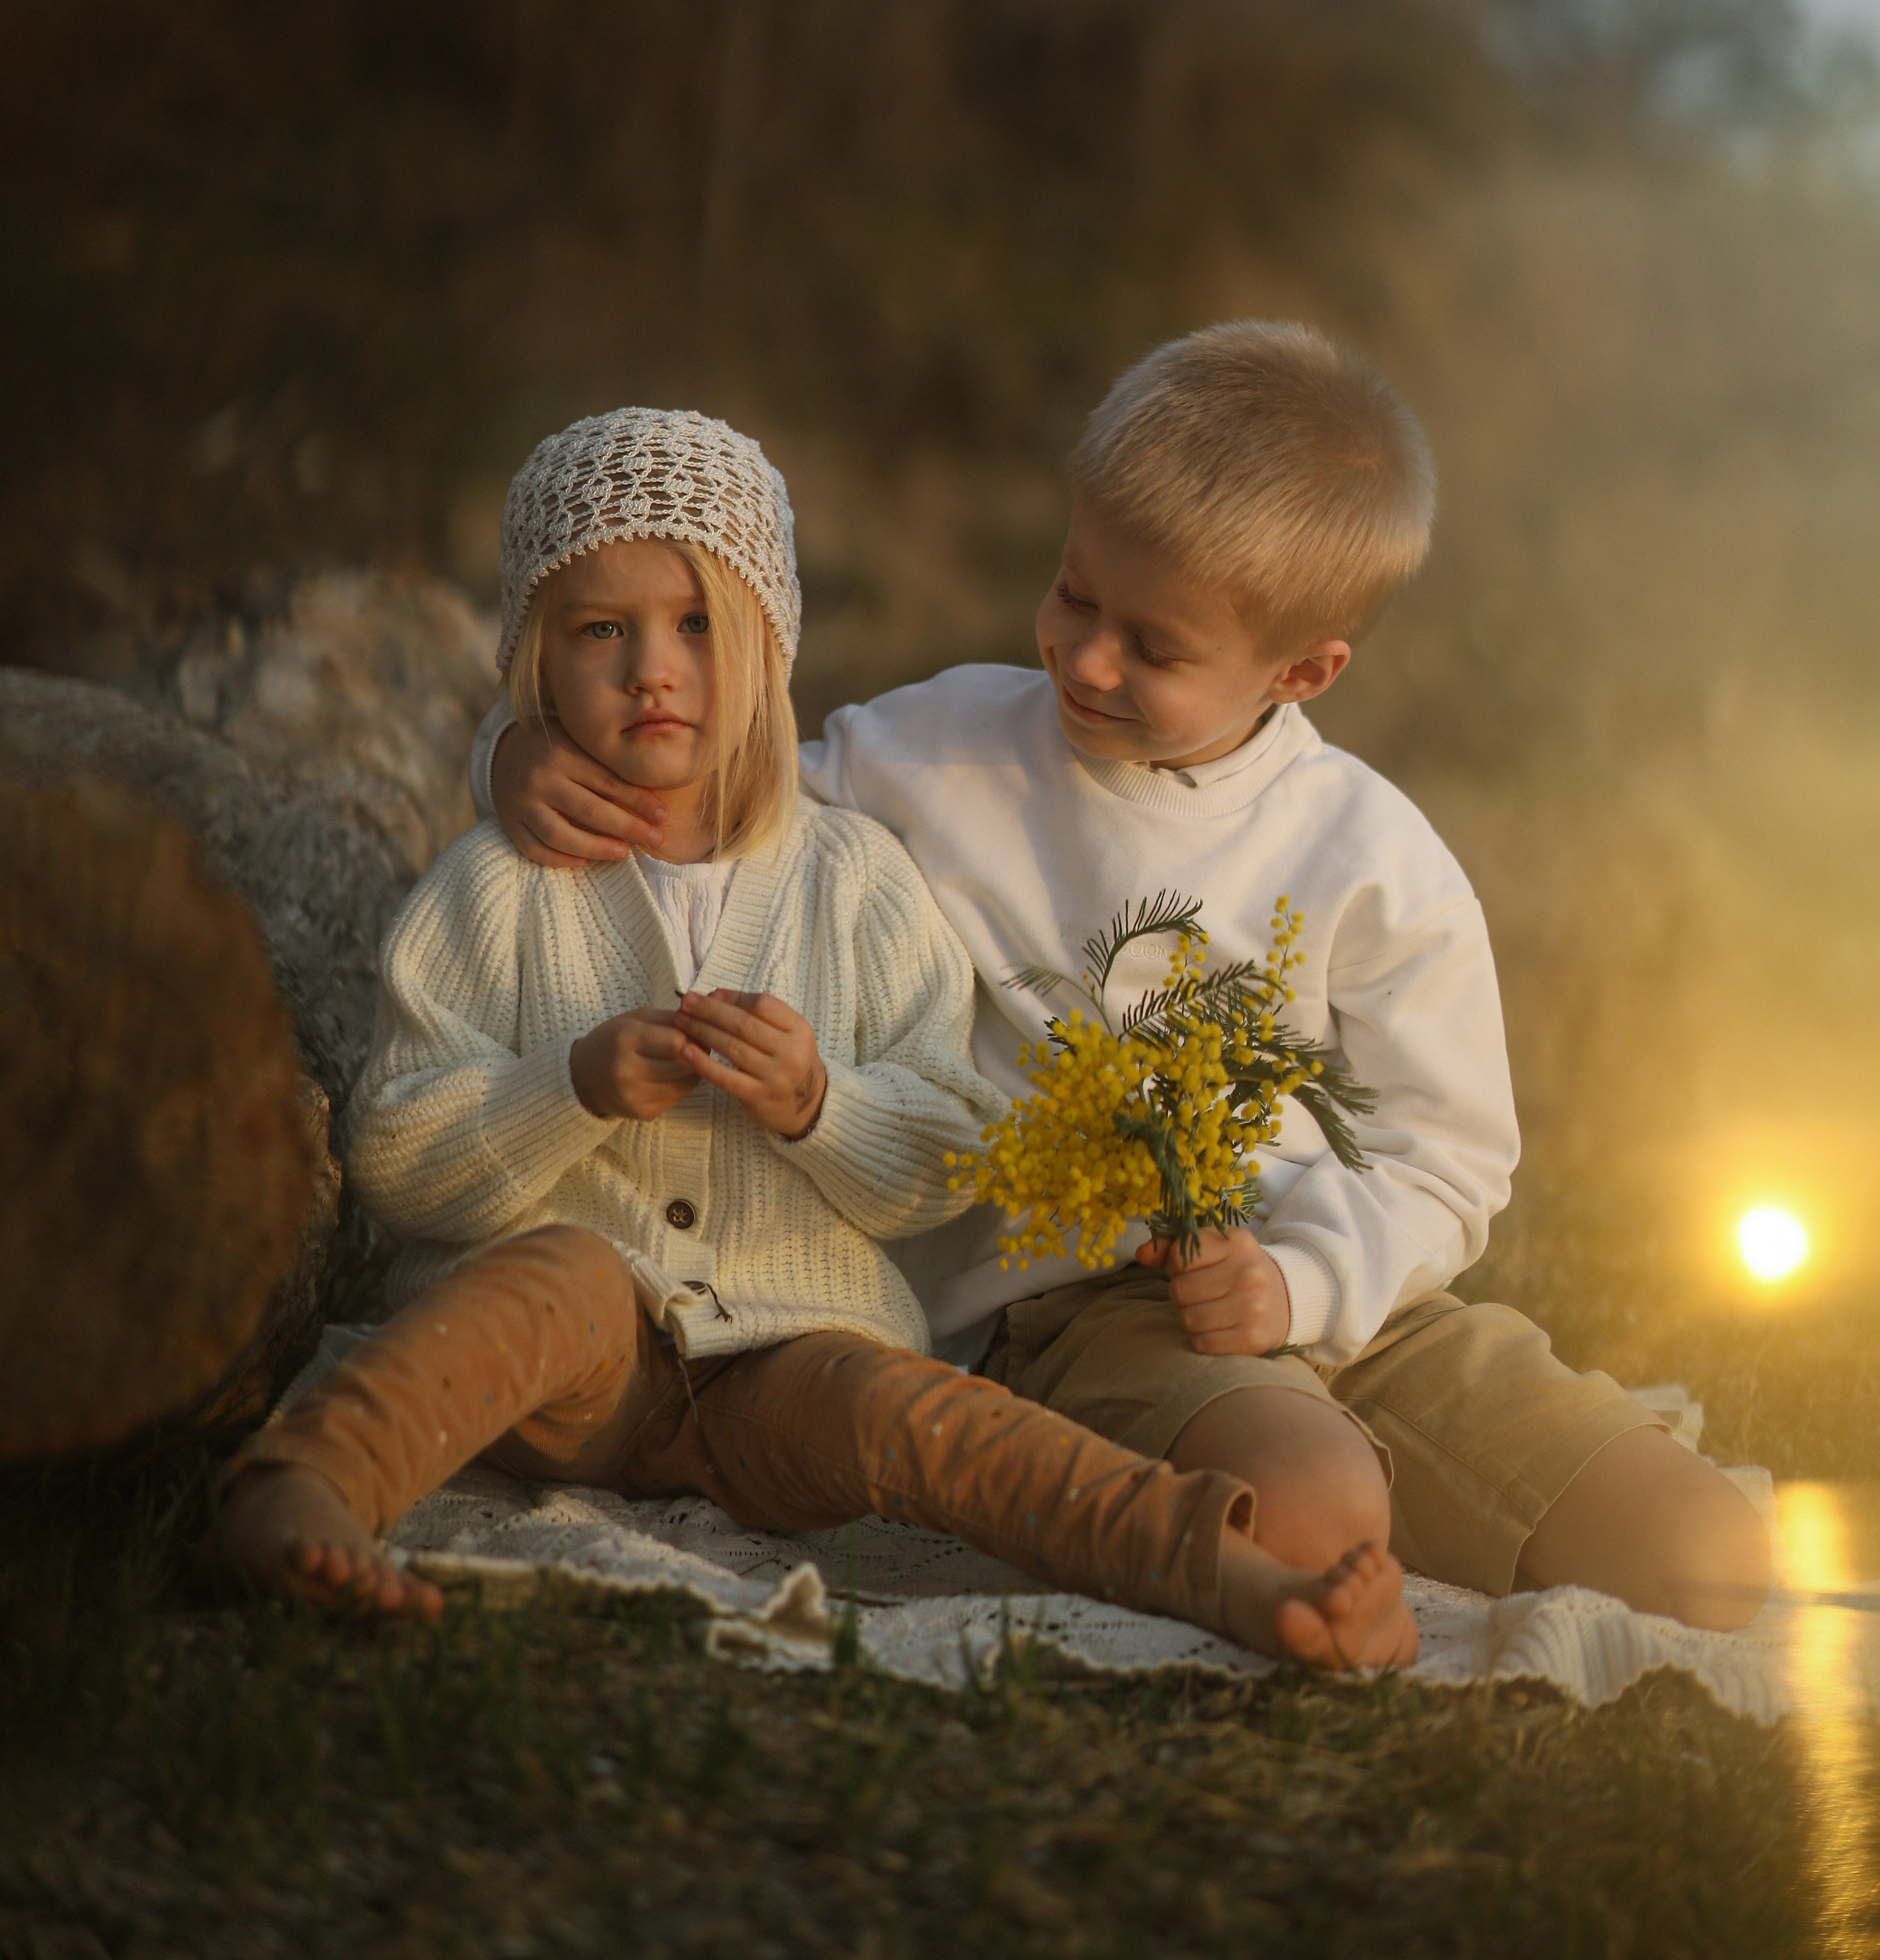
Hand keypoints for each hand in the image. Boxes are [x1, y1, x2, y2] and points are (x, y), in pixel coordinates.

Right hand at [492, 716, 667, 866]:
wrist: (506, 750)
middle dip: (628, 827)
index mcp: (563, 753)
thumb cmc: (558, 748)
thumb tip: (653, 801)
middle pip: (589, 811)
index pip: (607, 782)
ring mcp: (521, 803)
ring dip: (595, 848)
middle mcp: (540, 778)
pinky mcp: (509, 822)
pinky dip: (560, 859)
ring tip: (623, 853)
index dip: (638, 801)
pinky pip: (534, 849)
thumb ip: (609, 765)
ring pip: (560, 835)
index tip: (662, 816)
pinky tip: (584, 860)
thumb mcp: (581, 744)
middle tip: (655, 840)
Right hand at [569, 1009, 698, 1120]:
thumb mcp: (635, 1019)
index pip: (677, 1042)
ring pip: (685, 1084)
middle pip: (684, 1064)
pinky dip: (683, 1085)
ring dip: (695, 1070)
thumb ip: (669, 1019)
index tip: (697, 1030)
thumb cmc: (613, 1040)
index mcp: (626, 1040)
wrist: (583, 1077)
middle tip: (701, 1044)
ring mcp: (635, 1096)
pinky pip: (677, 1098)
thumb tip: (703, 1024)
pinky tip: (676, 1075)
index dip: (693, 1035)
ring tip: (690, 1058)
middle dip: (698, 1053)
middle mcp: (628, 1071)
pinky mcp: (643, 1114)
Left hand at [674, 990, 827, 1139]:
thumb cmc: (788, 1061)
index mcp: (799, 1029)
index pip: (763, 1004)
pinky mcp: (758, 1096)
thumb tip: (715, 995)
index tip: (709, 993)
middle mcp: (790, 1052)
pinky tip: (686, 1051)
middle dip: (710, 1010)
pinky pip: (726, 1078)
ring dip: (702, 1031)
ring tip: (681, 1021)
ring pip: (732, 1047)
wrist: (806, 1105)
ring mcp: (775, 1076)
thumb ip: (757, 1015)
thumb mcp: (787, 1034)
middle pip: (744, 1024)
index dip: (733, 997)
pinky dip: (704, 1063)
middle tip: (686, 1002)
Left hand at [1136, 1226, 1292, 1355]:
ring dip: (1192, 1317)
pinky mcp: (1252, 1339)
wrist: (1287, 1300)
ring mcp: (1252, 1308)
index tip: (1193, 1270)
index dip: (1177, 1266)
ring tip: (1211, 1310)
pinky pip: (1202, 1343)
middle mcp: (1247, 1274)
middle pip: (1179, 1290)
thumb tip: (1140, 1254)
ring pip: (1188, 1319)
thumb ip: (1173, 1246)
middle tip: (1202, 1293)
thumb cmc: (1238, 1270)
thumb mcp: (1214, 1247)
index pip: (1179, 1256)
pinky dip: (1203, 1339)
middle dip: (1183, 1294)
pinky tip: (1219, 1328)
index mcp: (1237, 1243)